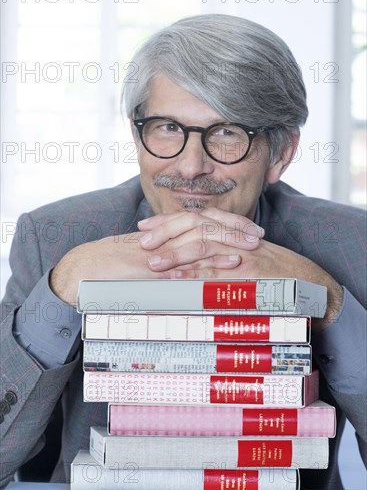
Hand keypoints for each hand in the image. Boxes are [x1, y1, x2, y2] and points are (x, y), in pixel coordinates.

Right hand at [50, 230, 240, 305]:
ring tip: (251, 247)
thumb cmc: (115, 265)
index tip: (248, 229)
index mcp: (166, 232)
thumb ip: (168, 258)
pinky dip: (210, 264)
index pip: (202, 221)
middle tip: (257, 235)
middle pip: (206, 226)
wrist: (87, 269)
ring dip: (229, 243)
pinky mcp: (156, 268)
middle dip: (234, 230)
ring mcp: (161, 251)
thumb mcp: (145, 257)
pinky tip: (229, 265)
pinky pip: (187, 265)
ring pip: (201, 242)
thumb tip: (189, 267)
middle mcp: (166, 237)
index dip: (227, 223)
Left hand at [139, 210, 342, 331]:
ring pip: (202, 245)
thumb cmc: (273, 271)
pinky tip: (176, 280)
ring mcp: (242, 253)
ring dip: (175, 253)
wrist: (307, 281)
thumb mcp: (244, 254)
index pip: (195, 219)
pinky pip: (217, 272)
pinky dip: (195, 275)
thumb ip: (218, 252)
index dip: (168, 221)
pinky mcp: (248, 273)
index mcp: (231, 230)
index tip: (146, 226)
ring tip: (152, 262)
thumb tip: (190, 259)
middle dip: (166, 231)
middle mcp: (234, 236)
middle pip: (195, 225)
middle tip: (142, 240)